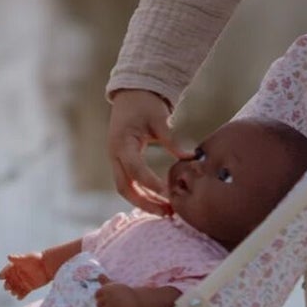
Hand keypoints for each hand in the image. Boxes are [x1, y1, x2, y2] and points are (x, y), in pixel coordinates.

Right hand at [1, 252, 49, 297]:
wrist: (48, 266)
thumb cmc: (37, 259)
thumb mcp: (26, 258)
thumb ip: (17, 258)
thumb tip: (9, 256)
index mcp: (15, 267)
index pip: (6, 271)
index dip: (3, 274)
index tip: (0, 277)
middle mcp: (18, 275)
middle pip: (9, 281)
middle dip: (7, 285)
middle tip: (7, 287)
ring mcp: (23, 282)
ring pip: (15, 288)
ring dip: (13, 291)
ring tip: (13, 292)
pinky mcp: (29, 287)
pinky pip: (23, 293)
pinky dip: (21, 296)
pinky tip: (19, 297)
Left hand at [94, 280, 172, 306]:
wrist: (138, 302)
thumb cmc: (125, 294)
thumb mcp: (116, 286)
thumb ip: (106, 281)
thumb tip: (99, 274)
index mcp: (107, 289)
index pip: (97, 294)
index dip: (101, 297)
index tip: (108, 298)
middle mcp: (108, 298)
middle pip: (98, 304)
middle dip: (103, 306)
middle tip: (112, 306)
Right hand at [106, 89, 185, 214]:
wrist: (131, 93)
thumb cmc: (145, 104)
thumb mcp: (159, 119)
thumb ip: (172, 139)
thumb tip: (191, 157)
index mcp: (122, 143)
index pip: (136, 171)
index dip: (152, 185)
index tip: (170, 195)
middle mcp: (115, 155)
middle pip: (125, 188)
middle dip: (144, 203)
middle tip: (167, 213)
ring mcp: (116, 159)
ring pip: (125, 188)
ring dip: (143, 201)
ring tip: (166, 211)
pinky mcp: (121, 161)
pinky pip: (129, 182)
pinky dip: (142, 193)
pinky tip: (159, 200)